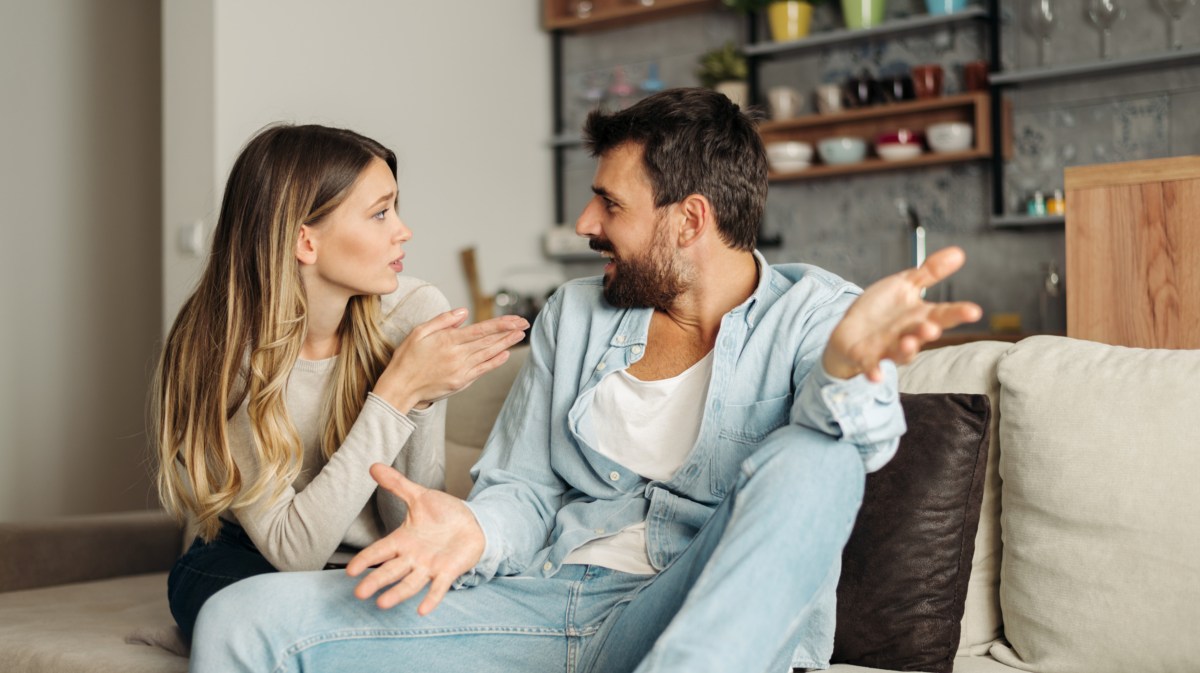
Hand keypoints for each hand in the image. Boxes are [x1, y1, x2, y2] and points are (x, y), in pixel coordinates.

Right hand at [347, 464, 485, 614]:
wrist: (473, 522)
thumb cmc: (444, 513)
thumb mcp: (419, 496)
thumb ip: (397, 484)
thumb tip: (373, 465)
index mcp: (403, 540)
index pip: (380, 551)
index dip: (366, 559)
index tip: (351, 571)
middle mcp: (413, 557)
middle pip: (390, 570)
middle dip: (376, 581)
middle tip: (359, 593)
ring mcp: (430, 566)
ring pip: (410, 583)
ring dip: (397, 593)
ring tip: (382, 604)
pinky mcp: (448, 571)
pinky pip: (438, 587)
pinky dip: (431, 599)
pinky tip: (423, 611)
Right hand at [374, 309, 527, 412]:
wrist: (400, 388)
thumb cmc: (407, 358)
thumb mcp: (419, 332)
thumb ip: (442, 321)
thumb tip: (463, 312)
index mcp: (448, 341)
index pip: (481, 330)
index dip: (501, 324)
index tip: (516, 319)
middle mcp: (458, 355)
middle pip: (489, 341)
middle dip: (509, 331)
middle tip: (525, 323)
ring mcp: (461, 370)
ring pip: (489, 354)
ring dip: (506, 344)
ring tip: (520, 335)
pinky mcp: (462, 382)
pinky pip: (483, 369)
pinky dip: (496, 361)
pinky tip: (505, 354)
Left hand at [822, 246, 981, 381]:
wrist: (850, 331)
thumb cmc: (882, 310)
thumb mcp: (904, 285)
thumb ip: (929, 272)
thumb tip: (958, 253)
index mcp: (919, 316)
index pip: (943, 314)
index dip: (958, 313)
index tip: (974, 311)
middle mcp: (907, 335)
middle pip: (922, 334)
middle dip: (928, 331)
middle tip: (933, 328)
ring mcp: (887, 348)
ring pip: (900, 352)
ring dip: (906, 349)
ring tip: (909, 342)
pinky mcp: (865, 358)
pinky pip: (871, 366)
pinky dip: (874, 371)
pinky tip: (876, 375)